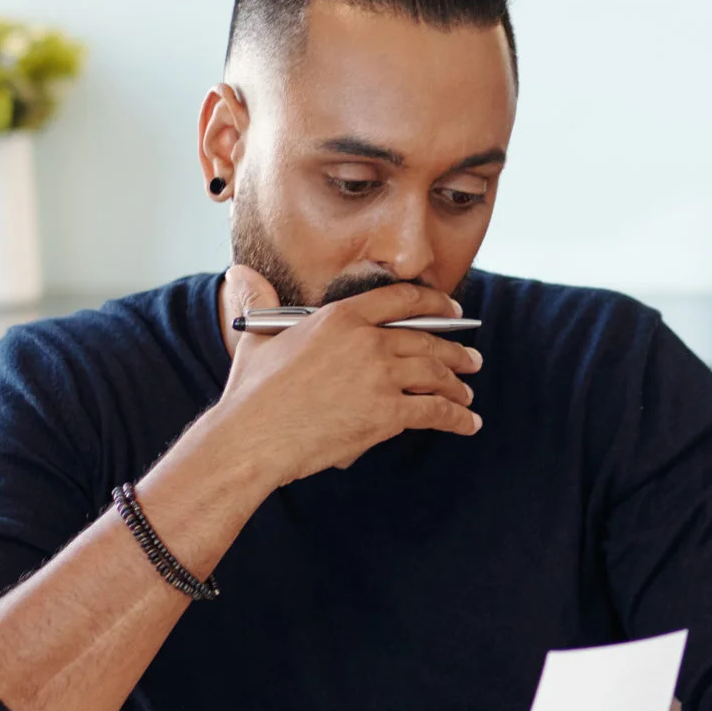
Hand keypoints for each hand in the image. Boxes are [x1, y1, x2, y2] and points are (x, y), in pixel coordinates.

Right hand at [211, 265, 481, 488]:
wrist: (252, 438)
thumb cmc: (251, 394)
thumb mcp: (256, 338)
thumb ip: (259, 300)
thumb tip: (240, 272)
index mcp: (340, 317)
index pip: (401, 300)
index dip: (434, 304)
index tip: (452, 310)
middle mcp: (367, 341)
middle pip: (427, 340)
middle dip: (455, 350)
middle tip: (471, 358)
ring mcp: (380, 376)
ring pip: (436, 374)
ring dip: (458, 384)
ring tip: (467, 391)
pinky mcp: (386, 413)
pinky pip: (435, 411)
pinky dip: (458, 418)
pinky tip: (468, 423)